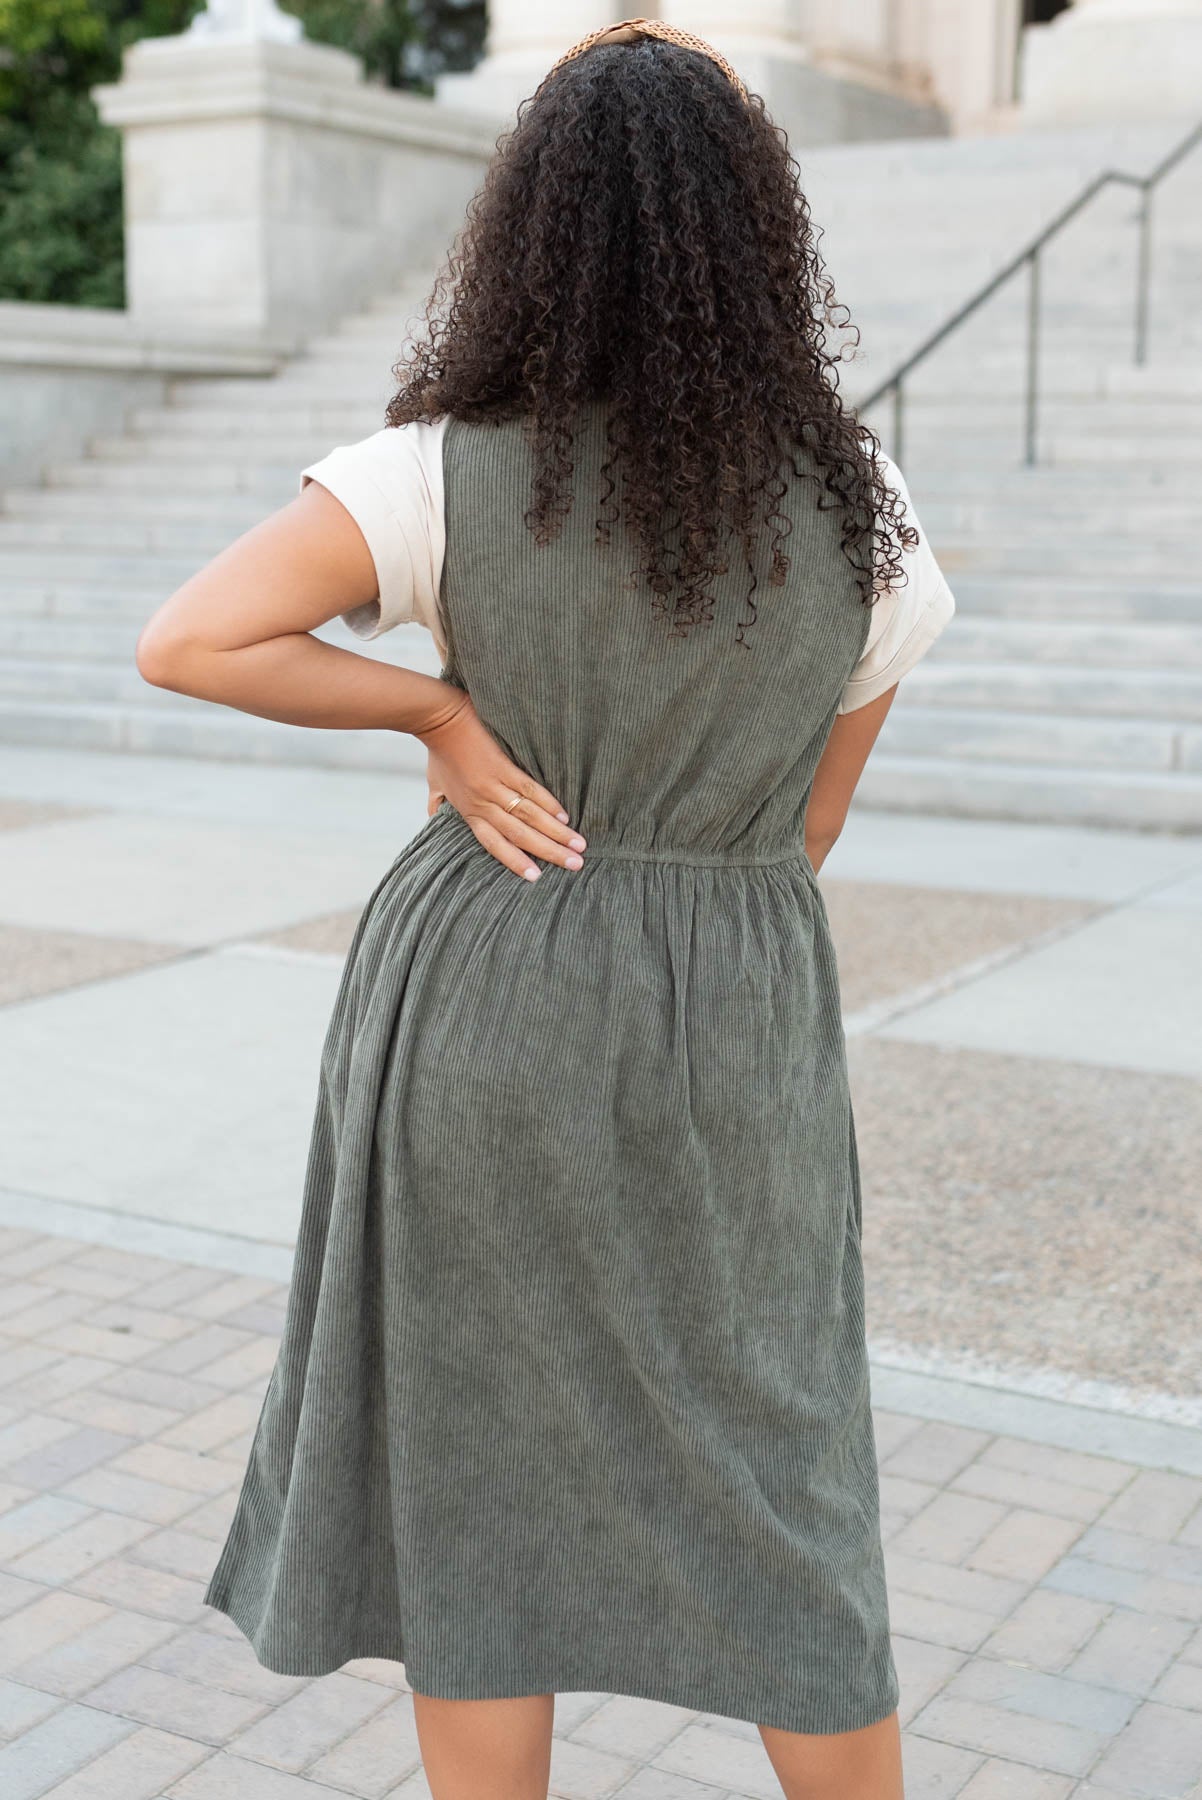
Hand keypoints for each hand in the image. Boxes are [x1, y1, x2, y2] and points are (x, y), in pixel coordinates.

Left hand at [420, 694, 585, 881]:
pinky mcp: (503, 766)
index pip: (495, 844)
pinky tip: (564, 816)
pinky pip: (529, 790)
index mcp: (469, 812)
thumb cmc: (439, 752)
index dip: (516, 862)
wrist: (439, 719)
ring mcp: (494, 786)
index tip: (537, 877)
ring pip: (529, 817)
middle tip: (575, 865)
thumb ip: (438, 806)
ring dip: (556, 833)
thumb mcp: (435, 786)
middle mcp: (483, 804)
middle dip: (549, 852)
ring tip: (579, 846)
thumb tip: (435, 820)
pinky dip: (548, 804)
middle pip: (519, 836)